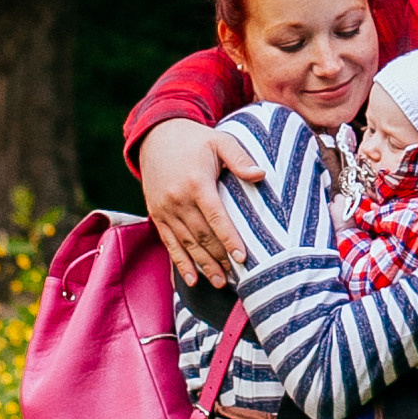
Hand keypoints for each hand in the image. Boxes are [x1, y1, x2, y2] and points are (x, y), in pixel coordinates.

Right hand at [138, 118, 254, 288]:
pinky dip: (180, 262)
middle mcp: (178, 199)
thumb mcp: (219, 141)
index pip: (215, 216)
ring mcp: (165, 209)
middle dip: (219, 258)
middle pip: (201, 235)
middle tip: (236, 276)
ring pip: (187, 243)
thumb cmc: (195, 140)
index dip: (229, 238)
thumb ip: (240, 158)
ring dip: (203, 265)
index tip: (242, 257)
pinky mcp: (157, 214)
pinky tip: (191, 279)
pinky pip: (169, 243)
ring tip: (219, 282)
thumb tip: (261, 175)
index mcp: (196, 183)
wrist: (156, 136)